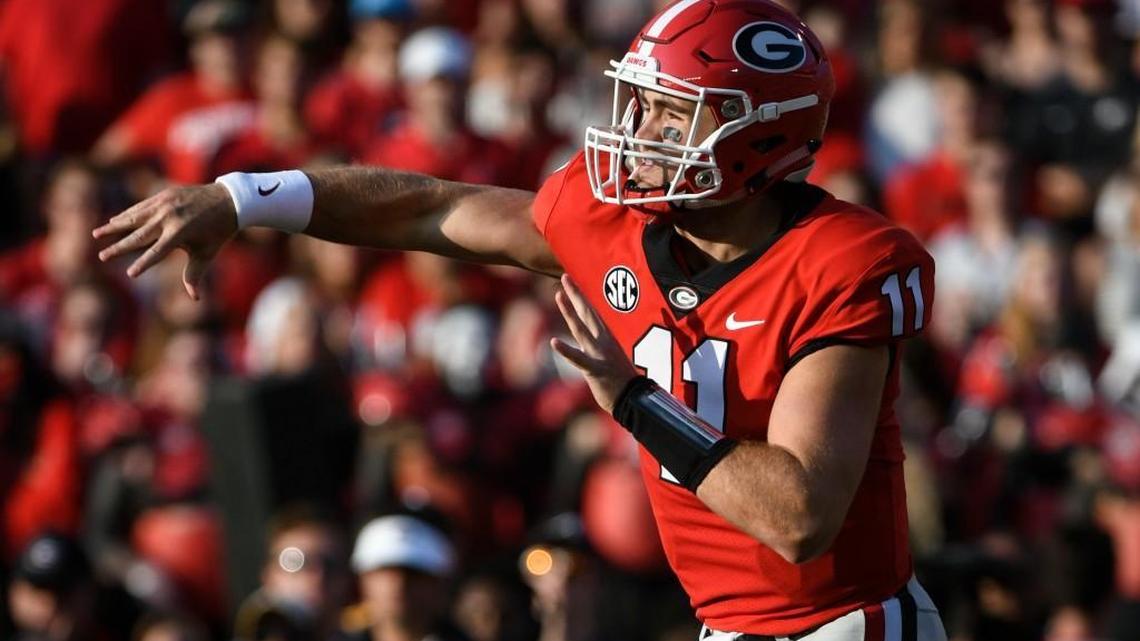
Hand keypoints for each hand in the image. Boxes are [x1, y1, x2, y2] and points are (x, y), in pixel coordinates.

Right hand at [92, 184, 237, 299]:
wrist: (229, 200)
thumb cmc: (218, 231)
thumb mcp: (207, 253)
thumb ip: (195, 273)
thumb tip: (195, 298)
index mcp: (180, 233)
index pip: (157, 252)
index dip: (144, 264)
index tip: (130, 274)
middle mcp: (169, 218)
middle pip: (139, 236)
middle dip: (119, 247)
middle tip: (102, 257)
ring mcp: (164, 204)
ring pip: (134, 218)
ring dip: (114, 226)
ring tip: (97, 234)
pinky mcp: (163, 195)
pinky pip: (141, 207)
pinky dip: (127, 214)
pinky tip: (114, 220)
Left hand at [550, 274, 637, 412]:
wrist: (634, 400)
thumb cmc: (621, 381)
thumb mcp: (610, 359)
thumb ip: (598, 347)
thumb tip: (588, 339)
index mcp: (607, 339)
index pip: (592, 314)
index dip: (580, 298)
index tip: (570, 282)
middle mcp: (603, 342)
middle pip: (587, 314)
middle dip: (576, 295)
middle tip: (565, 277)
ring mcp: (600, 355)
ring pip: (581, 329)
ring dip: (569, 312)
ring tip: (558, 296)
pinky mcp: (595, 370)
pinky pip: (579, 359)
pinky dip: (566, 350)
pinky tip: (553, 342)